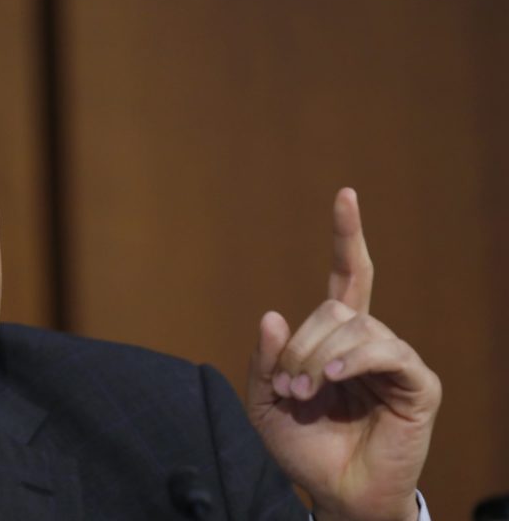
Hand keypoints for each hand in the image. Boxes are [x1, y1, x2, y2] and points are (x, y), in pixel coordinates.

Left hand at [245, 188, 441, 520]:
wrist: (335, 492)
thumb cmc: (303, 447)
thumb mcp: (267, 402)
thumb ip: (266, 360)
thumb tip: (273, 315)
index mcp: (336, 338)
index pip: (347, 275)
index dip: (347, 236)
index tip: (345, 194)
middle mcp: (368, 340)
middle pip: (334, 308)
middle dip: (301, 345)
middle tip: (289, 387)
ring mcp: (395, 359)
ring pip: (355, 326)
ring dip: (320, 358)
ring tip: (306, 393)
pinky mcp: (417, 383)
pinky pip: (387, 351)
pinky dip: (355, 360)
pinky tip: (335, 380)